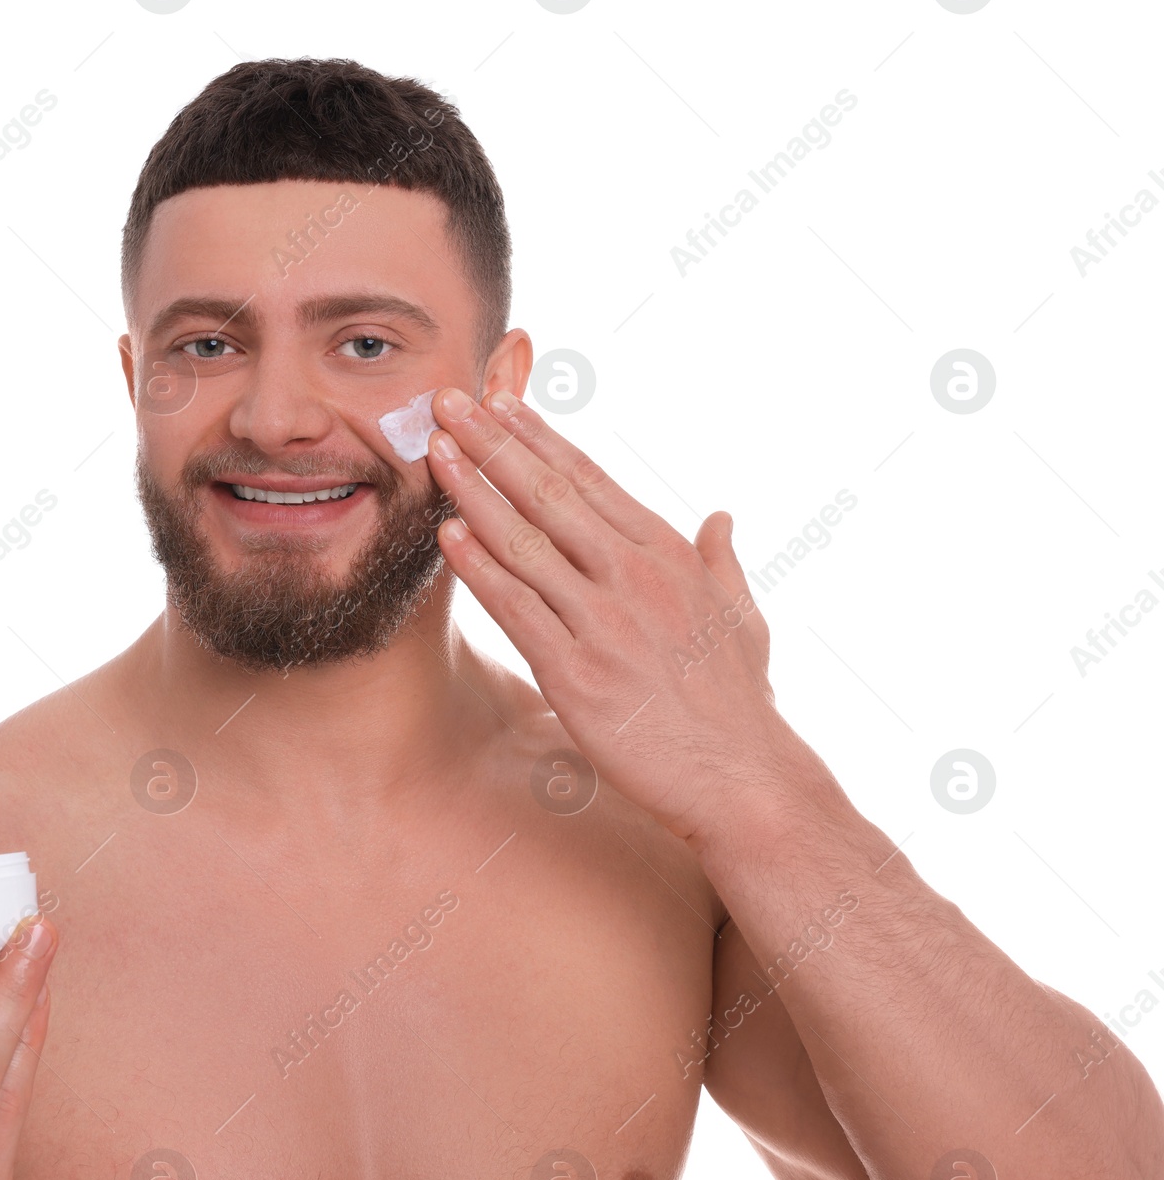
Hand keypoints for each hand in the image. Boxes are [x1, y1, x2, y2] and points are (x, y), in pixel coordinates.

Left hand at [425, 386, 808, 840]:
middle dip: (494, 444)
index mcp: (671, 554)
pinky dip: (480, 570)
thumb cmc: (740, 702)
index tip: (501, 402)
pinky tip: (446, 536)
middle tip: (449, 401)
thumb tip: (721, 516)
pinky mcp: (577, 673)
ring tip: (435, 452)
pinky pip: (517, 609)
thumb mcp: (743, 616)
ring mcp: (605, 623)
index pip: (591, 480)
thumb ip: (723, 560)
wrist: (744, 778)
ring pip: (525, 543)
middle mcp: (636, 576)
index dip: (539, 438)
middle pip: (550, 495)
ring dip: (473, 492)